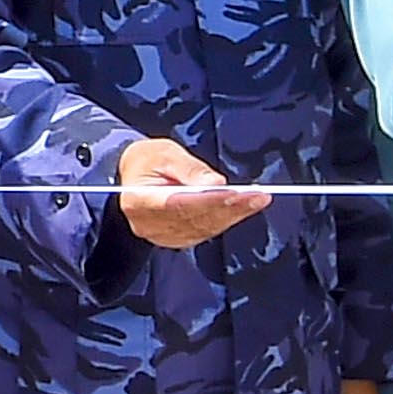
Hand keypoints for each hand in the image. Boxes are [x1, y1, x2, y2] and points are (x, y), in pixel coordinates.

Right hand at [113, 134, 269, 249]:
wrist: (135, 178)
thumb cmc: (147, 162)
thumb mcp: (165, 154)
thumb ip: (188, 168)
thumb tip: (215, 183)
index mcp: (137, 201)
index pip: (177, 204)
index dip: (208, 200)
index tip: (234, 193)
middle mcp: (147, 224)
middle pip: (195, 218)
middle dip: (229, 207)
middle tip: (257, 196)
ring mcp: (161, 236)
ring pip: (204, 228)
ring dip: (233, 214)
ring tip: (256, 200)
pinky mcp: (175, 239)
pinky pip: (205, 232)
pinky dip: (226, 220)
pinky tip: (243, 208)